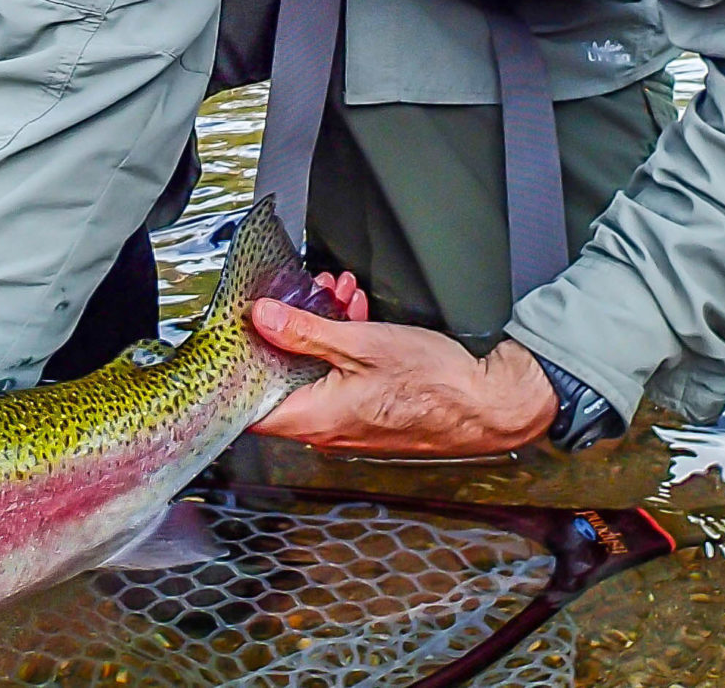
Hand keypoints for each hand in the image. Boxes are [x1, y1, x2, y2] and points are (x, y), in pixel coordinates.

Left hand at [249, 282, 556, 455]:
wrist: (490, 403)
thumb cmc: (435, 384)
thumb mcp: (361, 344)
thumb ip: (305, 331)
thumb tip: (262, 319)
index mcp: (317, 420)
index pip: (251, 407)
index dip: (237, 369)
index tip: (235, 336)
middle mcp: (329, 431)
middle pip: (285, 381)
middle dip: (288, 332)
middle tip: (297, 297)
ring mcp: (350, 425)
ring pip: (316, 374)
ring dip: (320, 331)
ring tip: (335, 292)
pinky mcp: (372, 415)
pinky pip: (341, 379)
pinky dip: (342, 346)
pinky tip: (355, 313)